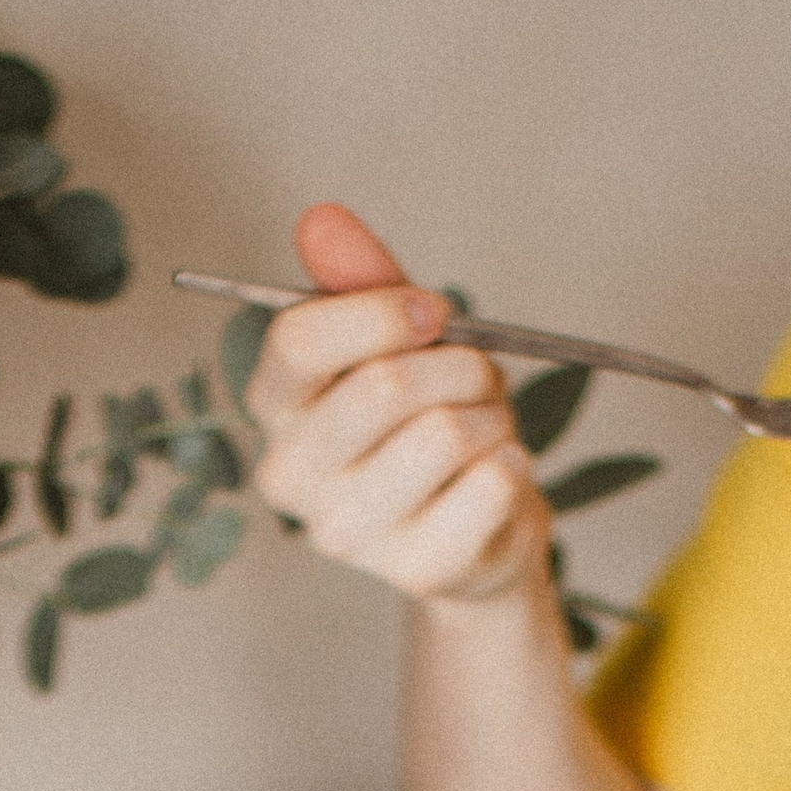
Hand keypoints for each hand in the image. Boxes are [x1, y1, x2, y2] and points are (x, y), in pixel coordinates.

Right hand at [248, 204, 549, 607]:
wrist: (477, 531)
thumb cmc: (428, 421)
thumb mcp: (396, 342)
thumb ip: (361, 281)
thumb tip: (321, 221)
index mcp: (275, 409)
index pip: (298, 342)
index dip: (379, 312)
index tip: (432, 312)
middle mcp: (293, 479)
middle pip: (385, 387)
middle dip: (458, 365)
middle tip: (477, 376)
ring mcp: (350, 534)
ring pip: (446, 433)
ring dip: (491, 414)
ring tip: (485, 429)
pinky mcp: (417, 570)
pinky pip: (493, 482)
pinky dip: (515, 463)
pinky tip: (497, 476)